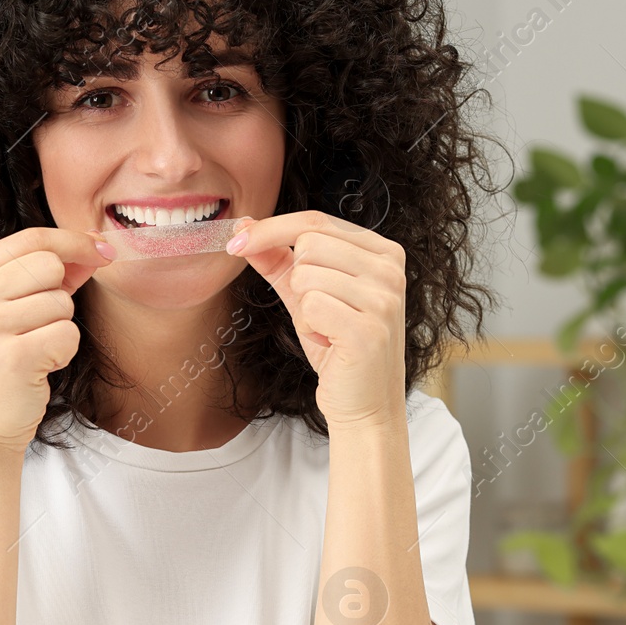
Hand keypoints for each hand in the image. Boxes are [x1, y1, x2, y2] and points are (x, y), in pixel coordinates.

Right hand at [0, 227, 114, 451]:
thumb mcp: (5, 311)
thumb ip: (45, 276)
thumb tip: (95, 247)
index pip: (30, 238)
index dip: (74, 241)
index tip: (102, 251)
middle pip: (49, 264)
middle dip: (61, 293)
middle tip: (40, 325)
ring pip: (62, 302)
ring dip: (60, 328)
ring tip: (32, 351)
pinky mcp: (12, 357)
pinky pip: (68, 334)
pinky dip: (64, 353)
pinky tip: (38, 367)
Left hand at [227, 210, 407, 428]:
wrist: (365, 403)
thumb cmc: (339, 347)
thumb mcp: (307, 295)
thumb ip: (278, 260)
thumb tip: (244, 227)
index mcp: (383, 251)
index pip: (316, 221)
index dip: (270, 229)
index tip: (235, 241)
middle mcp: (390, 269)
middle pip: (308, 243)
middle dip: (296, 280)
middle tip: (318, 312)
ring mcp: (384, 298)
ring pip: (306, 275)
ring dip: (303, 308)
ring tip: (327, 329)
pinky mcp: (369, 328)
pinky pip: (310, 305)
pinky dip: (308, 327)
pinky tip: (330, 342)